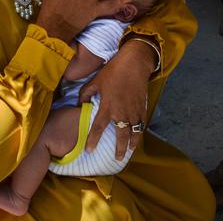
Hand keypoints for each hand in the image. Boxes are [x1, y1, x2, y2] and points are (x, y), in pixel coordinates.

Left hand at [79, 40, 153, 158]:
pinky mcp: (142, 107)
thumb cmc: (113, 71)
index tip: (89, 150)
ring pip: (134, 132)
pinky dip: (140, 132)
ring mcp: (133, 111)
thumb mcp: (96, 80)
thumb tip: (80, 103)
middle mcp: (121, 112)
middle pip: (121, 135)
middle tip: (117, 159)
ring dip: (132, 143)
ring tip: (130, 151)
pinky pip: (142, 123)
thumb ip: (86, 93)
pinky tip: (138, 136)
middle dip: (119, 149)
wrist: (134, 64)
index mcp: (107, 106)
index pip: (98, 127)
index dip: (93, 140)